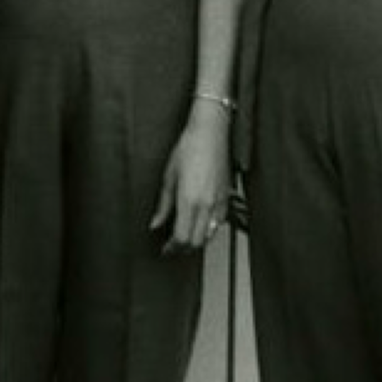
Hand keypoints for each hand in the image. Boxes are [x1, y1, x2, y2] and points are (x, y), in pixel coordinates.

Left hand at [149, 105, 230, 252]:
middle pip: (196, 242)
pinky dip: (208, 230)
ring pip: (209, 236)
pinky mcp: (227, 198)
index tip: (165, 248)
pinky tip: (198, 224)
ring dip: (196, 241)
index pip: (182, 238)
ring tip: (183, 237)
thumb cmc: (189, 148)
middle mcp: (207, 205)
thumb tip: (155, 224)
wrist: (211, 133)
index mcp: (189, 200)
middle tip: (171, 246)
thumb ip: (163, 204)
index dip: (172, 248)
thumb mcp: (168, 176)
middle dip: (183, 248)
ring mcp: (219, 203)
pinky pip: (218, 224)